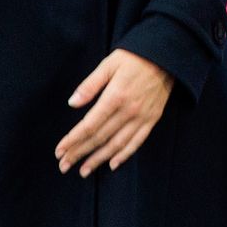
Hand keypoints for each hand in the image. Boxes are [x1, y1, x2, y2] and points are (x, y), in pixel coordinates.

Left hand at [56, 49, 173, 176]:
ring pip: (117, 144)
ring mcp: (142, 117)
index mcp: (115, 96)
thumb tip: (72, 103)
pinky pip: (137, 141)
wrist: (166, 55)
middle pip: (100, 137)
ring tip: (84, 171)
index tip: (59, 151)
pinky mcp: (153, 119)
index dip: (73, 140)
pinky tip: (112, 164)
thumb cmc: (134, 57)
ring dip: (98, 159)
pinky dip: (125, 155)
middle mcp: (129, 111)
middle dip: (79, 153)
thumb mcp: (109, 64)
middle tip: (64, 166)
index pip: (89, 125)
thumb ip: (90, 85)